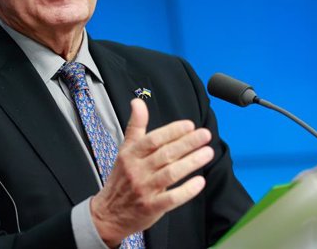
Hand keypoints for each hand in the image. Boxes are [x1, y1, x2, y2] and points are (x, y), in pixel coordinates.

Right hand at [90, 98, 213, 246]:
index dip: (173, 131)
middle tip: (205, 135)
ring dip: (191, 162)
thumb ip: (135, 126)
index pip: (154, 139)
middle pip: (165, 154)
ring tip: (208, 153)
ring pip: (171, 173)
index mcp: (131, 154)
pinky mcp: (151, 207)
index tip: (190, 125)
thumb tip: (137, 102)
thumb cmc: (121, 179)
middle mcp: (137, 170)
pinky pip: (172, 198)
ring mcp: (144, 189)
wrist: (108, 213)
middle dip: (188, 143)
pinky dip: (186, 190)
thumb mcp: (124, 150)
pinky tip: (199, 182)